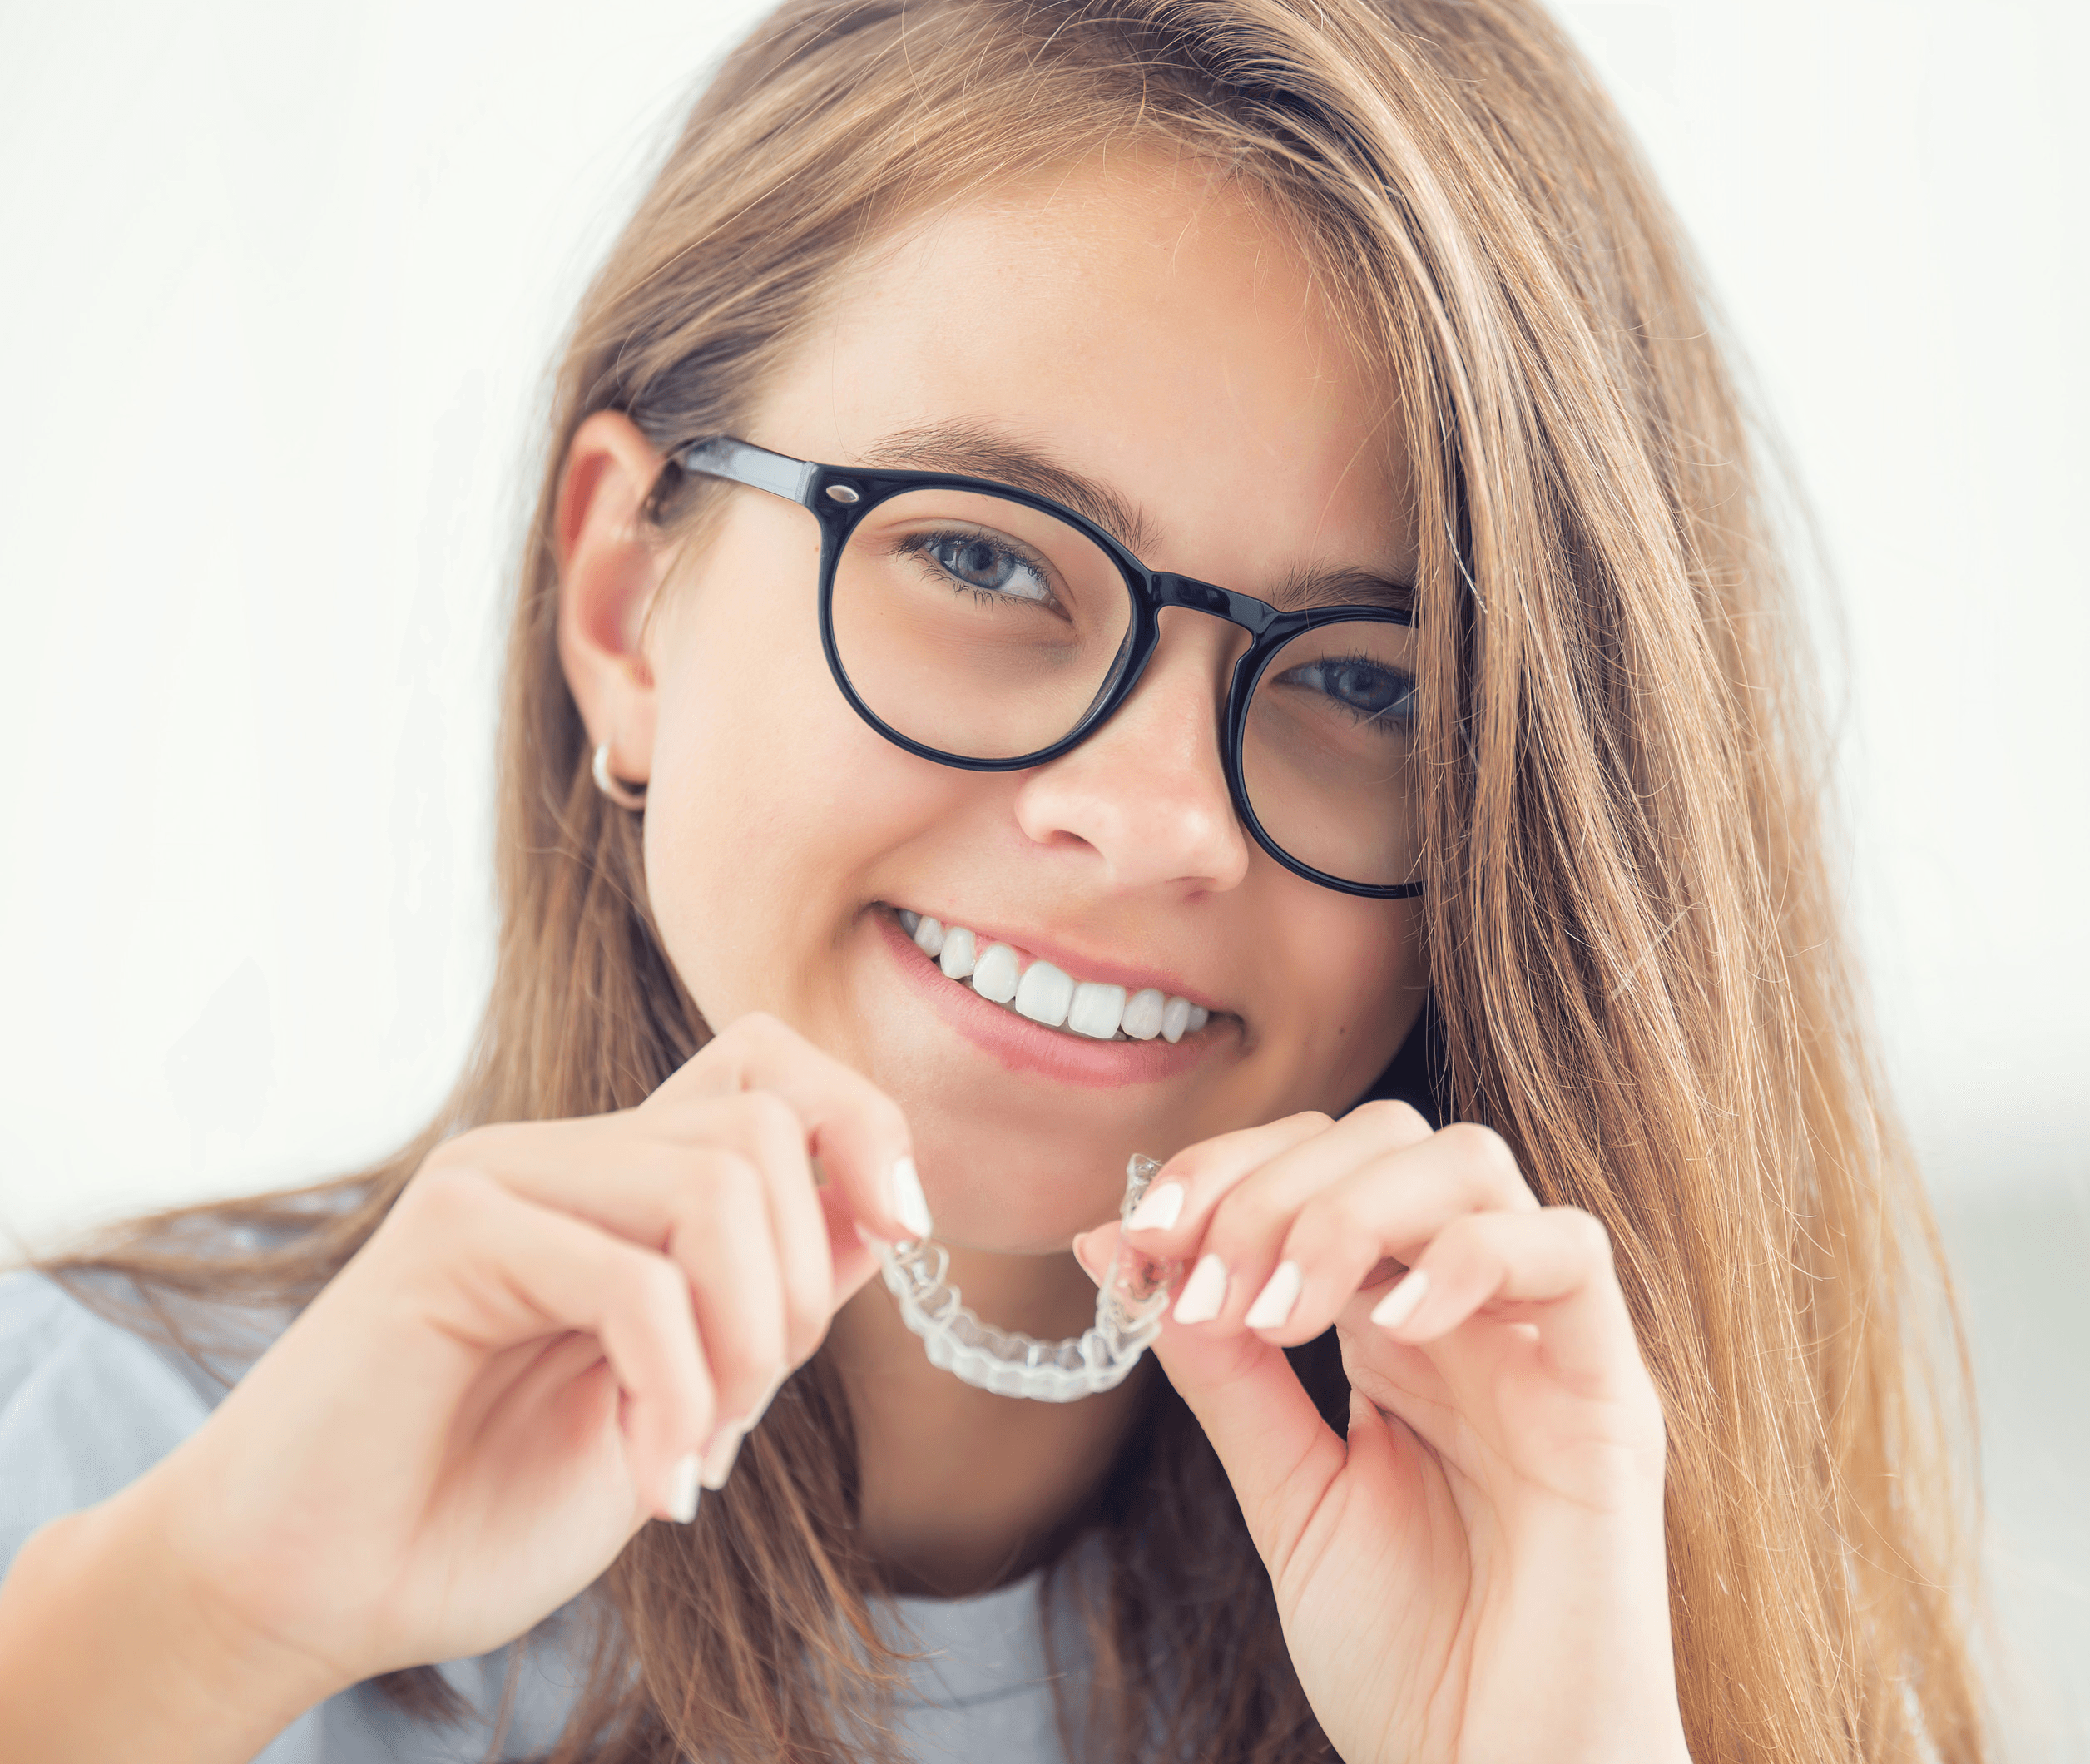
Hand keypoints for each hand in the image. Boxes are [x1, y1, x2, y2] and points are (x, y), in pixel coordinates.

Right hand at [117, 1012, 920, 1706]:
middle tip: (740, 1413)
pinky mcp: (448, 1235)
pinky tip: (654, 1482)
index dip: (862, 1120)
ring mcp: (500, 1179)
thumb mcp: (683, 1401)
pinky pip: (634, 1280)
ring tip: (694, 1450)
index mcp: (618, 1183)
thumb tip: (886, 1210)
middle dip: (803, 1285)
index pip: (767, 1064)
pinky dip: (678, 1396)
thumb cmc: (483, 1505)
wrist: (308, 1590)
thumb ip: (769, 1302)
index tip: (907, 1225)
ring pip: (717, 1182)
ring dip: (748, 1340)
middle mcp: (562, 1155)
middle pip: (765, 1123)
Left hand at [1074, 1104, 1688, 1763]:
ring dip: (1347, 1212)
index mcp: (1392, 1324)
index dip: (1225, 1173)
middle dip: (1272, 1184)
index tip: (1138, 1240)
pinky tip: (1385, 1330)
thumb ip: (1220, 1369)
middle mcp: (1469, 1312)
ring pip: (1472, 1166)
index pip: (1318, 1163)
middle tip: (1205, 1280)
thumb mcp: (1284, 1492)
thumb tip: (1117, 1244)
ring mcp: (1544, 1345)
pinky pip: (1569, 1256)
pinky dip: (1468, 1257)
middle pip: (1388, 1138)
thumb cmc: (1411, 1657)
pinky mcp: (1612, 1395)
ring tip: (1276, 1315)